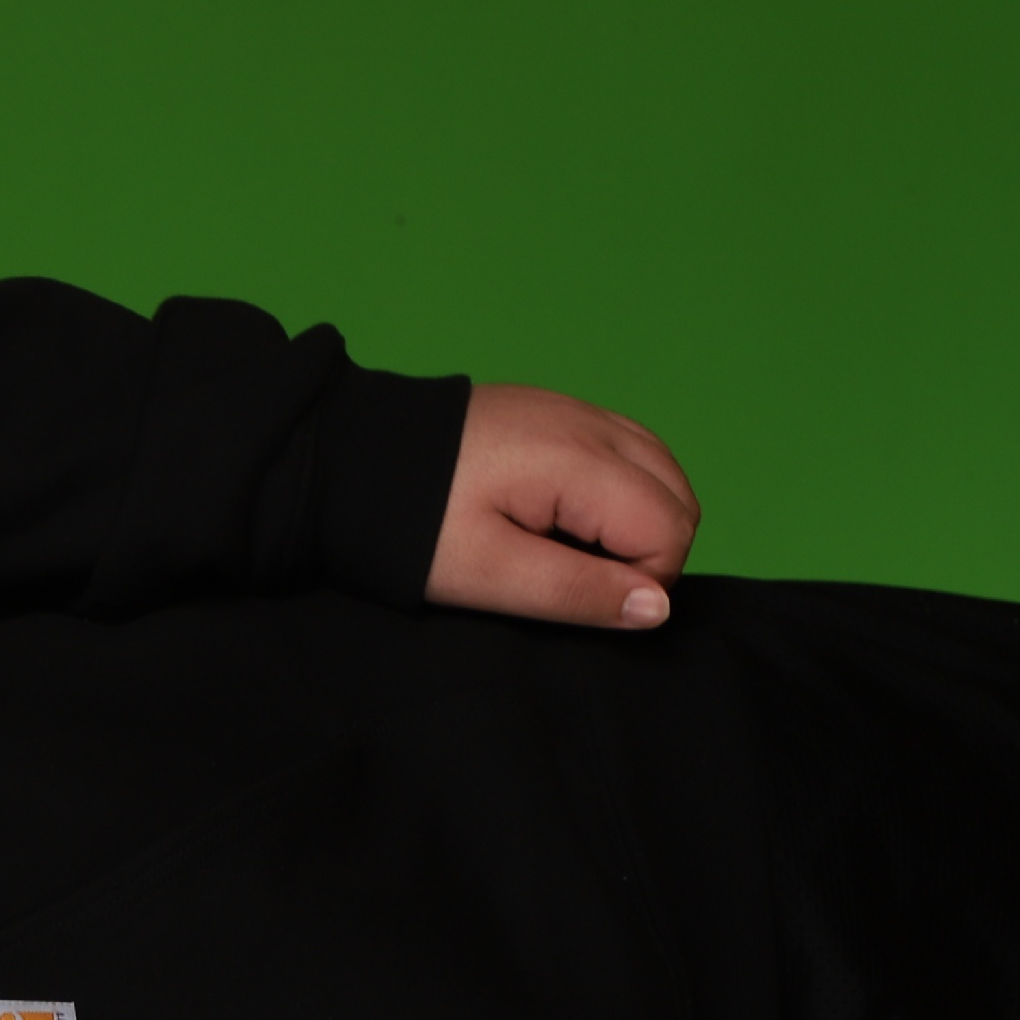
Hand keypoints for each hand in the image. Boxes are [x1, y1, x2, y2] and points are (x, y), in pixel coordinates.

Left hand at [425, 382, 701, 630]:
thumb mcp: (486, 573)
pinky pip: (627, 451)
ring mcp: (578, 411)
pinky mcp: (557, 411)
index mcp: (580, 460)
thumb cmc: (406, 522)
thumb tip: (657, 608)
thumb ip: (575, 591)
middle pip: (679, 497)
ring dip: (637, 520)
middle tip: (570, 577)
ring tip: (563, 550)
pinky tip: (561, 517)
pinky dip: (619, 490)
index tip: (576, 594)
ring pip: (661, 471)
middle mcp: (592, 424)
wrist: (341, 456)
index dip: (640, 581)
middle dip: (647, 551)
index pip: (671, 529)